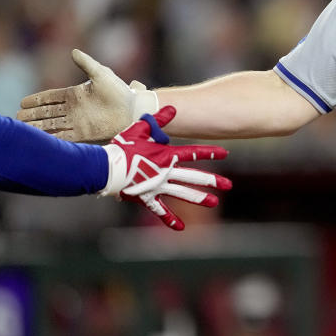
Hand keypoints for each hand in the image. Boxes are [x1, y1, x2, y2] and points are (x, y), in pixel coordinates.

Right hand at [17, 49, 158, 142]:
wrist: (133, 110)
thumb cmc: (120, 91)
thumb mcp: (102, 74)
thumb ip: (87, 64)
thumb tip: (73, 51)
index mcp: (75, 95)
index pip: (50, 98)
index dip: (36, 100)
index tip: (22, 102)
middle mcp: (74, 109)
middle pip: (48, 112)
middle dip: (32, 115)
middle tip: (16, 117)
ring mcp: (78, 122)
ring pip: (52, 125)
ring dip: (38, 127)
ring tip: (23, 129)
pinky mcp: (84, 133)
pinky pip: (64, 136)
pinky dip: (53, 138)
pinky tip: (41, 141)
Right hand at [102, 106, 230, 230]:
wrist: (105, 169)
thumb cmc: (122, 147)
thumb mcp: (140, 129)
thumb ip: (158, 120)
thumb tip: (173, 108)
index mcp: (167, 156)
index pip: (193, 153)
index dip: (210, 152)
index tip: (225, 153)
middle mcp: (166, 173)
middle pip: (193, 177)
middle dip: (212, 181)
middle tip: (229, 185)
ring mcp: (158, 187)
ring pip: (182, 193)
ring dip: (199, 198)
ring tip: (215, 202)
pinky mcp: (147, 198)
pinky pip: (161, 210)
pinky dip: (170, 219)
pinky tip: (181, 228)